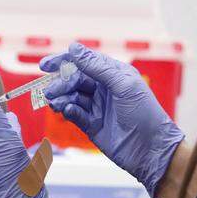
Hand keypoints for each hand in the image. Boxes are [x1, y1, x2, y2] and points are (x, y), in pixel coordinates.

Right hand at [42, 42, 184, 195]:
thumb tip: (74, 47)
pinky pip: (74, 114)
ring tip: (54, 102)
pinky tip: (65, 111)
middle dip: (61, 83)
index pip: (85, 61)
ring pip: (72, 96)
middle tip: (50, 90)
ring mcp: (97, 106)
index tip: (45, 65)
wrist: (151, 150)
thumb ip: (97, 67)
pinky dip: (68, 110)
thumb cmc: (144, 113)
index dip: (65, 60)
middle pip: (75, 79)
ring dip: (61, 97)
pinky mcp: (91, 124)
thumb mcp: (122, 85)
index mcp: (114, 74)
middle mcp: (104, 88)